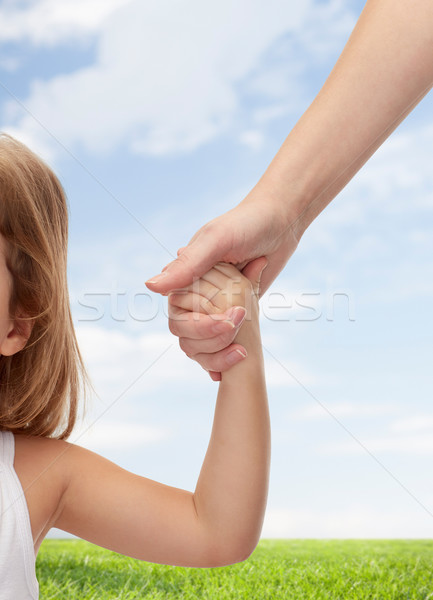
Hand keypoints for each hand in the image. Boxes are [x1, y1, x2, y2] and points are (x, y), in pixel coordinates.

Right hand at [147, 184, 296, 378]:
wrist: (281, 223)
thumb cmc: (247, 225)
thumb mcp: (217, 241)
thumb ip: (187, 265)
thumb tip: (149, 287)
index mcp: (184, 278)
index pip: (179, 319)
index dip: (202, 326)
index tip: (233, 317)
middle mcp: (195, 294)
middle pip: (189, 337)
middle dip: (215, 338)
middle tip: (242, 320)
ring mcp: (215, 305)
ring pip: (203, 345)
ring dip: (222, 349)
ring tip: (244, 347)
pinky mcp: (234, 311)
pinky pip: (223, 341)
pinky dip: (228, 353)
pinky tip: (239, 357)